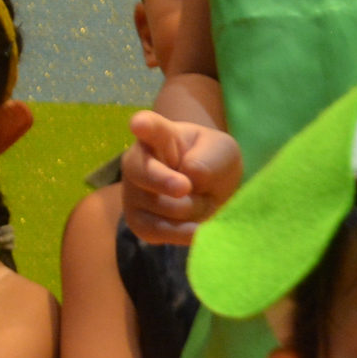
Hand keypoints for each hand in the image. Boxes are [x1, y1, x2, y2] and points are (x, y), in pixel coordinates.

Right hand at [123, 111, 240, 245]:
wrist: (210, 190)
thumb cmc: (212, 161)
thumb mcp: (223, 151)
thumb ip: (208, 160)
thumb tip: (189, 178)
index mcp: (160, 135)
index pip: (149, 127)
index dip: (144, 126)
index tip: (139, 124)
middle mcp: (138, 163)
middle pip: (144, 172)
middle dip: (165, 182)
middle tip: (185, 187)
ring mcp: (133, 194)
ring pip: (163, 207)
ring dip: (193, 209)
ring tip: (202, 199)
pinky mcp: (138, 222)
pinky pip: (158, 232)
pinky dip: (183, 232)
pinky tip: (197, 228)